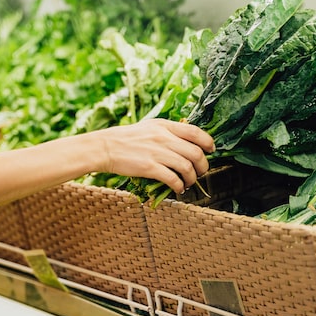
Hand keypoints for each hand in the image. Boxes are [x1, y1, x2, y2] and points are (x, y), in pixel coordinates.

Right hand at [93, 119, 213, 193]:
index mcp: (165, 126)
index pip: (195, 132)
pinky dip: (179, 186)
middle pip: (195, 153)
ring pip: (187, 167)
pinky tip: (178, 189)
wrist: (105, 147)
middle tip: (201, 172)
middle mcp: (164, 138)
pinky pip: (173, 179)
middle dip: (203, 166)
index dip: (208, 142)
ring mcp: (157, 153)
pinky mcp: (149, 167)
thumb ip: (168, 131)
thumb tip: (186, 141)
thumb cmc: (126, 138)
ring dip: (192, 178)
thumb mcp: (149, 127)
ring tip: (188, 183)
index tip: (211, 150)